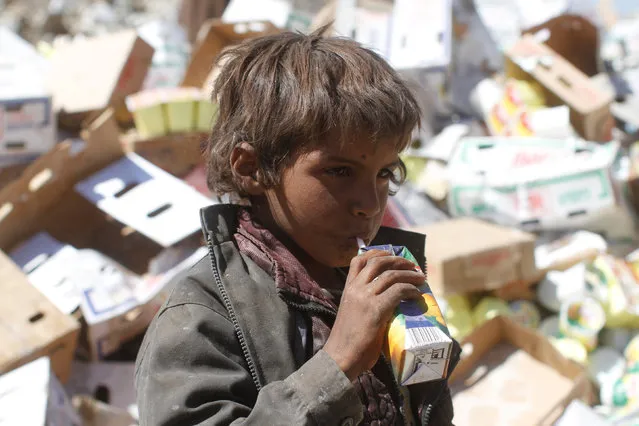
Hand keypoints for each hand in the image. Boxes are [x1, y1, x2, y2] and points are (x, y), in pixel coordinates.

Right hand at [323, 249, 424, 380]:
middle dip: (398, 260)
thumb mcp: (352, 313)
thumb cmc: (347, 342)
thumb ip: (365, 303)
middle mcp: (355, 289)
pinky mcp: (376, 309)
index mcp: (348, 289)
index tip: (390, 253)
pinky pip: (399, 291)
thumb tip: (387, 301)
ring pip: (391, 275)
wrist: (340, 357)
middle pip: (378, 262)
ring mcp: (365, 298)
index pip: (358, 260)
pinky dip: (411, 291)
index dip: (377, 253)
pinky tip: (417, 296)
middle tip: (412, 266)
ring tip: (420, 279)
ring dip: (410, 275)